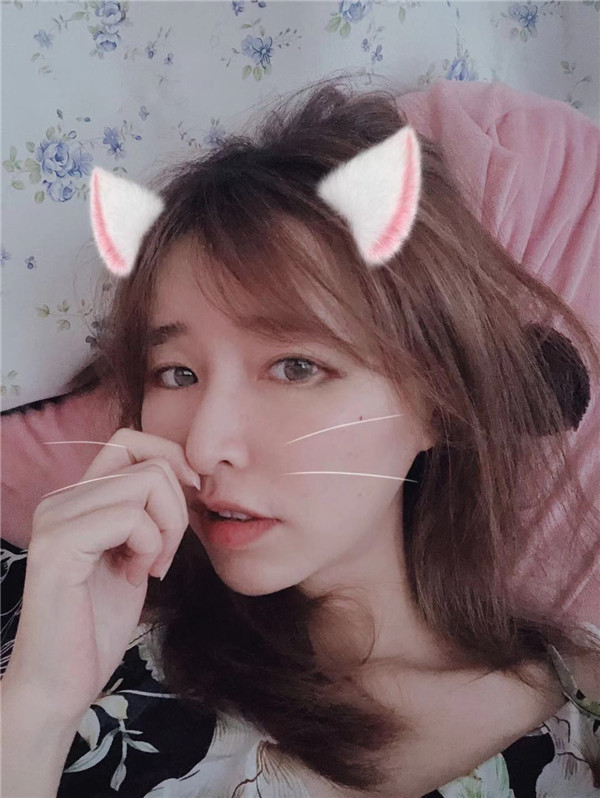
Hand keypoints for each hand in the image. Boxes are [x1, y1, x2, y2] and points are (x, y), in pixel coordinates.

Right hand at [2, 428, 198, 724]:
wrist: (59, 685)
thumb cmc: (98, 625)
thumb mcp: (134, 554)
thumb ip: (149, 513)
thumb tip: (190, 476)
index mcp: (77, 498)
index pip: (130, 440)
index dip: (171, 461)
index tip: (189, 502)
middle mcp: (61, 499)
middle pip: (150, 463)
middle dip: (177, 509)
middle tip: (164, 556)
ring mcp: (55, 519)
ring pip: (147, 484)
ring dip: (167, 530)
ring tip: (148, 568)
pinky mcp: (59, 547)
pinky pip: (131, 518)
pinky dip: (151, 547)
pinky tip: (137, 578)